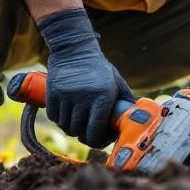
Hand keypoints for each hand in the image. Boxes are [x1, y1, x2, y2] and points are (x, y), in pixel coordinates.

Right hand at [37, 7, 133, 147]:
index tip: (100, 139)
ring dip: (71, 128)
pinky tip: (66, 115)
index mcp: (103, 96)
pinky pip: (53, 117)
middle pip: (79, 132)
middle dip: (84, 136)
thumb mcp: (116, 81)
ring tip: (77, 122)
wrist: (74, 48)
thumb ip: (125, 100)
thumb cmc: (98, 68)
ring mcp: (67, 96)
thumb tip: (136, 118)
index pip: (96, 131)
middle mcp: (84, 98)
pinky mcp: (52, 93)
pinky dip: (59, 119)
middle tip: (88, 132)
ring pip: (65, 126)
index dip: (98, 141)